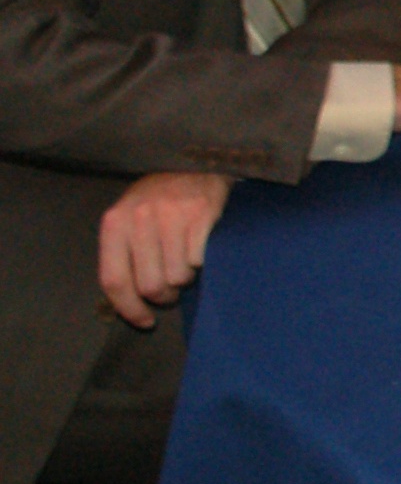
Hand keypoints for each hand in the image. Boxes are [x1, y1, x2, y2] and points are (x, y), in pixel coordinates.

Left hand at [97, 172, 232, 327]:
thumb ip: (124, 254)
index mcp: (115, 223)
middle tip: (171, 291)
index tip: (145, 321)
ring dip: (185, 278)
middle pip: (150, 285)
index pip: (115, 280)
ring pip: (178, 276)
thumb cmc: (158, 200)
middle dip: (164, 296)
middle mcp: (139, 217)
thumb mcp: (129, 220)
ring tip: (185, 264)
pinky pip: (199, 260)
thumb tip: (128, 301)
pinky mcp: (202, 213)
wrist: (194, 163)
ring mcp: (172, 214)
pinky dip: (201, 262)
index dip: (129, 309)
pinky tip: (199, 250)